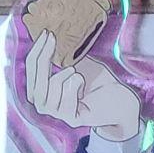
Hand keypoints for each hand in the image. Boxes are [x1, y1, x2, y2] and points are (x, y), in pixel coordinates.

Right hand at [24, 29, 141, 140]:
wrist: (122, 97)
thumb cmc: (98, 80)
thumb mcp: (74, 63)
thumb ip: (58, 56)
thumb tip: (45, 37)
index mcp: (43, 90)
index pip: (31, 70)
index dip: (36, 51)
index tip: (45, 33)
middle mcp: (46, 104)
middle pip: (36, 80)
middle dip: (43, 56)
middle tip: (53, 39)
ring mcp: (58, 114)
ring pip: (51, 87)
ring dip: (65, 75)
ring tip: (78, 74)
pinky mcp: (71, 119)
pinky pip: (66, 96)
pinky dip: (76, 85)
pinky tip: (83, 85)